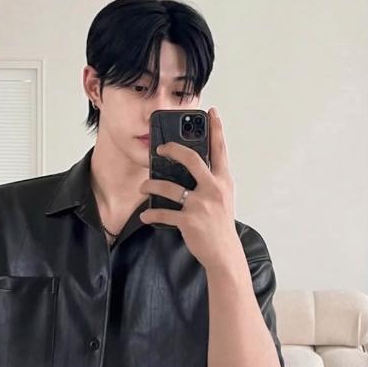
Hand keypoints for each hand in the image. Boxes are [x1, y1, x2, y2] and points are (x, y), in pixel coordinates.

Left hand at [138, 106, 241, 270]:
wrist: (224, 253)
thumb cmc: (220, 225)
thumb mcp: (223, 199)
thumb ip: (212, 182)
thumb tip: (194, 168)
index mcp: (223, 181)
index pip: (220, 150)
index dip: (216, 129)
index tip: (211, 112)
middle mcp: (213, 189)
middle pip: (191, 159)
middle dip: (172, 150)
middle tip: (160, 149)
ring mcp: (201, 205)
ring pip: (169, 186)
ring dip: (151, 185)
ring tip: (143, 187)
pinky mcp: (188, 221)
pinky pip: (163, 213)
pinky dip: (151, 215)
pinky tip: (145, 216)